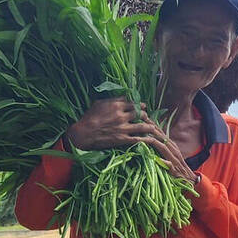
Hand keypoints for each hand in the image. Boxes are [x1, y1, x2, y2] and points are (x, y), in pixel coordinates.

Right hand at [66, 98, 196, 182]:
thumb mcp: (99, 103)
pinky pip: (139, 139)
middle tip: (149, 119)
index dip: (140, 105)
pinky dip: (147, 139)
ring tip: (155, 129)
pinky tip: (153, 141)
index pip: (133, 102)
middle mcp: (122, 114)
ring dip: (151, 127)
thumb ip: (112, 100)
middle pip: (140, 112)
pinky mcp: (122, 139)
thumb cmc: (88, 118)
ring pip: (143, 125)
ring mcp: (123, 127)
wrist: (82, 134)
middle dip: (146, 116)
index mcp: (117, 104)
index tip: (143, 108)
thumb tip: (122, 96)